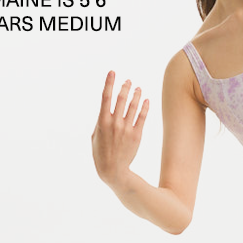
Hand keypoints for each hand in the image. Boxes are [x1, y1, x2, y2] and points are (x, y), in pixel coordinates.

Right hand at [92, 71, 148, 185]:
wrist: (113, 170)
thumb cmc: (101, 152)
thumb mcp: (95, 135)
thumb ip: (101, 121)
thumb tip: (108, 109)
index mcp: (102, 121)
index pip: (105, 97)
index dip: (109, 83)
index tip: (112, 72)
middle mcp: (114, 123)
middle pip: (121, 98)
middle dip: (125, 87)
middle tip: (128, 81)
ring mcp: (126, 128)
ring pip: (133, 106)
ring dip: (136, 94)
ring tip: (138, 88)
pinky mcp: (137, 134)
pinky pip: (142, 117)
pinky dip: (145, 107)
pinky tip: (146, 100)